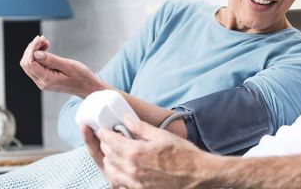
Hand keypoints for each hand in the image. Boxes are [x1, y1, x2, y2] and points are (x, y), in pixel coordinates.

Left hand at [19, 35, 104, 96]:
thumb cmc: (82, 77)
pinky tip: (45, 49)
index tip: (40, 39)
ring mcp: (43, 82)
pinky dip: (38, 56)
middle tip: (43, 39)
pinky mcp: (45, 79)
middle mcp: (42, 83)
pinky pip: (36, 67)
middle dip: (31, 49)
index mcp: (47, 79)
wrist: (88, 88)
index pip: (30, 63)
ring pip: (30, 65)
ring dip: (34, 51)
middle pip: (26, 64)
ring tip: (45, 42)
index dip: (32, 49)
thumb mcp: (68, 66)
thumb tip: (36, 53)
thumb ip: (51, 60)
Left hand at [84, 115, 209, 188]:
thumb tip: (127, 118)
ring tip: (116, 153)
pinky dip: (118, 174)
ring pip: (111, 171)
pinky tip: (124, 168)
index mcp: (136, 153)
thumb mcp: (162, 135)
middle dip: (106, 145)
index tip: (103, 129)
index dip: (104, 133)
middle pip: (108, 155)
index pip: (110, 141)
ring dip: (110, 161)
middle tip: (110, 139)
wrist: (198, 175)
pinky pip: (120, 183)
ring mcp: (135, 183)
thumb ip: (141, 128)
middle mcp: (132, 170)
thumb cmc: (184, 155)